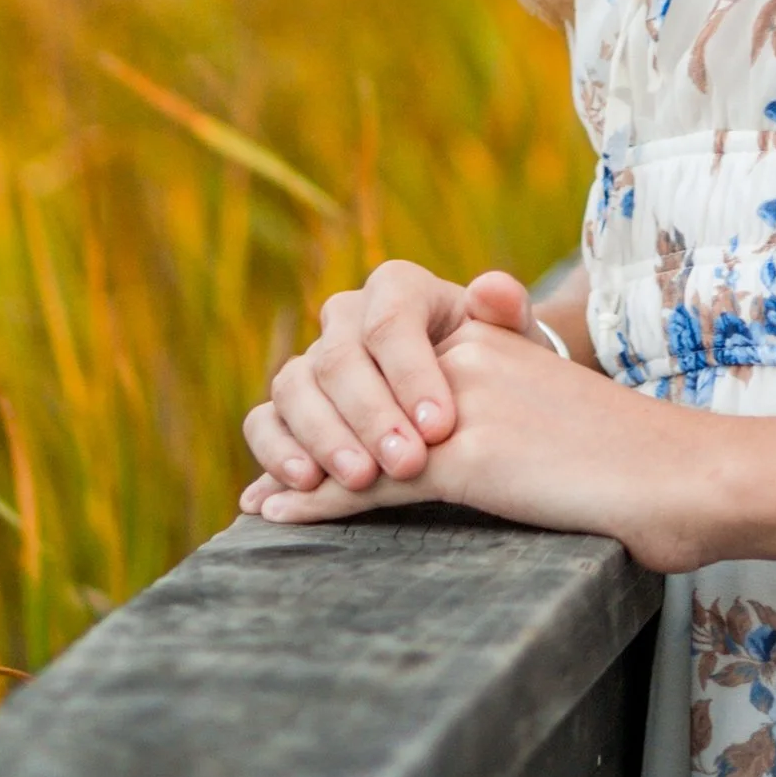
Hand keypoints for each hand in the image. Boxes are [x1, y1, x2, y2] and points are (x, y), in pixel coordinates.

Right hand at [236, 260, 555, 510]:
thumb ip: (507, 309)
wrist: (475, 396)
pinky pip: (263, 422)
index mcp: (397, 289)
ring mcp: (311, 362)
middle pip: (339, 358)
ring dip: (325, 437)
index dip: (411, 372)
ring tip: (360, 480)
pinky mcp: (287, 408)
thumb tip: (492, 289)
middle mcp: (345, 319)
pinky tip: (305, 486)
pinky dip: (276, 453)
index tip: (440, 427)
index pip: (391, 319)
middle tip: (406, 463)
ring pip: (294, 387)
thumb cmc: (495, 367)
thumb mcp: (512, 339)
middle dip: (372, 415)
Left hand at [236, 314, 726, 571]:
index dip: (328, 374)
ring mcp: (463, 402)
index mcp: (486, 334)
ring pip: (345, 420)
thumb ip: (491, 401)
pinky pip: (366, 480)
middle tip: (277, 466)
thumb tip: (427, 438)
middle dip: (301, 413)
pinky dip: (315, 502)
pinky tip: (279, 515)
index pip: (375, 335)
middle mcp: (466, 354)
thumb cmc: (632, 461)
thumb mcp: (547, 410)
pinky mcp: (466, 457)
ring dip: (297, 462)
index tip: (300, 414)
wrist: (683, 477)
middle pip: (344, 366)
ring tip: (265, 497)